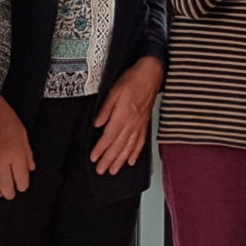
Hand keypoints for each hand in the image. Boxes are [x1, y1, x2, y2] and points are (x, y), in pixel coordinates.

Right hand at [0, 98, 34, 199]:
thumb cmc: (5, 119)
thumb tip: (30, 168)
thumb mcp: (23, 134)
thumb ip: (27, 153)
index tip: (22, 186)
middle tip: (11, 194)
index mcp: (16, 154)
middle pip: (6, 185)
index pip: (21, 179)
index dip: (22, 185)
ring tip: (0, 193)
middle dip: (10, 193)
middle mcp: (1, 160)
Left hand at [91, 58, 162, 175]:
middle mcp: (132, 122)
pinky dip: (136, 153)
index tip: (94, 158)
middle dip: (109, 160)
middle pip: (119, 145)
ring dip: (121, 160)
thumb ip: (106, 109)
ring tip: (114, 171)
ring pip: (130, 147)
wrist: (151, 74)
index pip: (109, 136)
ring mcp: (140, 124)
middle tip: (101, 171)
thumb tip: (97, 123)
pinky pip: (141, 142)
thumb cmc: (133, 79)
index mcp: (123, 114)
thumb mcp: (114, 90)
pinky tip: (131, 161)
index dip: (101, 149)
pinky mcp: (145, 123)